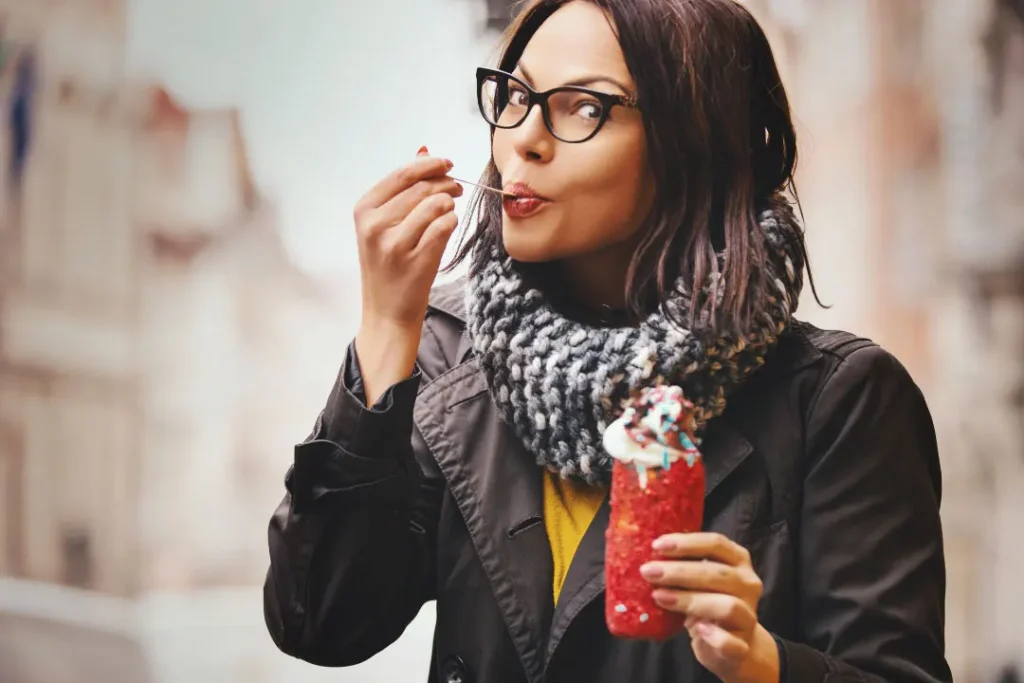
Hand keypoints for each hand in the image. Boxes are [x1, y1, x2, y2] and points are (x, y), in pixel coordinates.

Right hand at [353, 147, 463, 402]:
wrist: (386, 313)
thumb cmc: (387, 267)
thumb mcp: (383, 226)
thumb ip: (403, 190)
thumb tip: (423, 150)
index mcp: (364, 211)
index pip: (402, 174)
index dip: (430, 165)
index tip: (447, 164)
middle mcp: (375, 225)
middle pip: (422, 188)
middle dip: (445, 184)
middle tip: (455, 190)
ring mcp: (394, 244)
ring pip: (435, 205)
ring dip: (449, 205)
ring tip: (449, 211)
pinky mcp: (416, 260)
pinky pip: (444, 226)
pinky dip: (451, 223)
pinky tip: (447, 229)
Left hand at [640, 533, 779, 682]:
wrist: (730, 646)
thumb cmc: (708, 603)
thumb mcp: (698, 580)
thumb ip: (682, 566)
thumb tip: (647, 559)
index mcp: (738, 561)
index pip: (716, 543)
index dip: (686, 543)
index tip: (656, 546)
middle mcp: (748, 585)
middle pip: (718, 573)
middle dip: (679, 571)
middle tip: (648, 572)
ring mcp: (749, 616)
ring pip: (727, 606)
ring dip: (690, 600)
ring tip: (659, 597)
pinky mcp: (743, 646)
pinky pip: (731, 642)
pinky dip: (715, 636)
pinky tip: (696, 629)